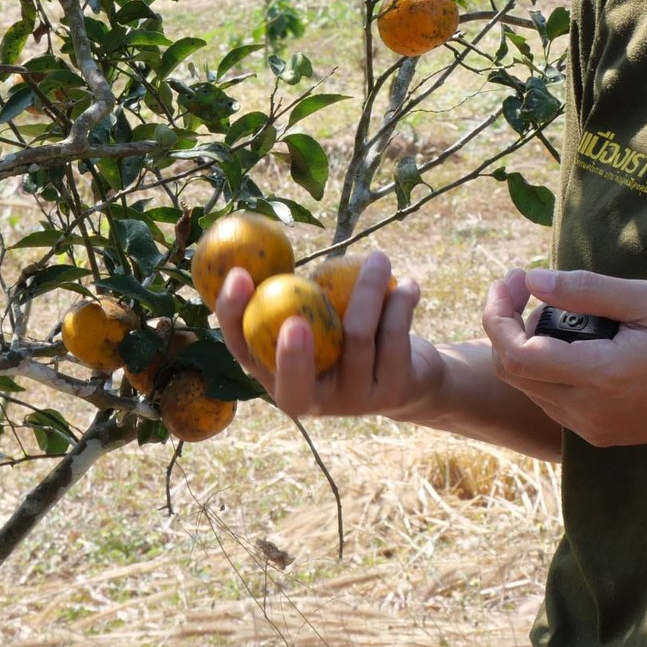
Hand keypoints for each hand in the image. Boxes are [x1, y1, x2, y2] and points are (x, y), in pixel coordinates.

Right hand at [214, 251, 442, 419]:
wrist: (413, 376)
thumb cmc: (351, 333)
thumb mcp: (320, 316)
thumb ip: (292, 295)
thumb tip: (256, 244)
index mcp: (281, 378)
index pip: (245, 354)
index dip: (233, 317)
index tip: (239, 274)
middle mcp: (314, 402)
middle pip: (294, 386)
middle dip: (292, 355)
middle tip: (294, 318)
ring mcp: (354, 402)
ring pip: (357, 340)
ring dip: (369, 287)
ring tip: (379, 256)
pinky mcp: (393, 393)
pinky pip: (393, 337)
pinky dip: (400, 302)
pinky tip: (408, 284)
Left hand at [482, 267, 646, 448]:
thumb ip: (586, 289)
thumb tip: (534, 280)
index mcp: (599, 375)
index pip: (516, 353)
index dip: (498, 313)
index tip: (513, 279)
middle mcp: (587, 410)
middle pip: (511, 371)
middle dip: (504, 324)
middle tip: (525, 286)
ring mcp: (589, 427)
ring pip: (527, 387)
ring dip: (523, 345)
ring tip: (552, 308)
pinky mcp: (595, 434)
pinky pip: (549, 399)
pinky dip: (543, 366)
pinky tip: (569, 340)